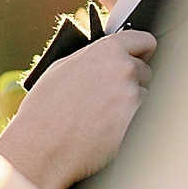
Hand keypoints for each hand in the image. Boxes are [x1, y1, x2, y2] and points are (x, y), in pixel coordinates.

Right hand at [0, 30, 156, 188]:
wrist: (41, 147)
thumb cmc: (44, 111)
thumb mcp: (62, 68)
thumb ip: (94, 57)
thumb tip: (110, 56)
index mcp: (106, 50)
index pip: (144, 40)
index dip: (141, 51)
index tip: (140, 57)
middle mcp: (123, 70)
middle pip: (145, 71)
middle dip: (132, 81)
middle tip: (107, 97)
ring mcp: (132, 97)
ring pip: (144, 96)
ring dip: (131, 104)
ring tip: (103, 116)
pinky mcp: (137, 122)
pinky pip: (143, 118)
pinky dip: (130, 123)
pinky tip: (108, 129)